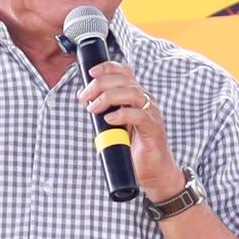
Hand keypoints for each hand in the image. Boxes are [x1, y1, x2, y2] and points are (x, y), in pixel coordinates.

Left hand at [80, 59, 179, 196]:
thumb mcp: (115, 123)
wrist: (153, 171)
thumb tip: (86, 99)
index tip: (90, 73)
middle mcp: (146, 100)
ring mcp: (152, 113)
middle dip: (101, 84)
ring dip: (108, 97)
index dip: (108, 68)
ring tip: (93, 108)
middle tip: (84, 97)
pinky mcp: (154, 128)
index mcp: (137, 96)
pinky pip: (139, 116)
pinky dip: (122, 114)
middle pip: (125, 80)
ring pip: (132, 93)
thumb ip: (105, 110)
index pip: (125, 72)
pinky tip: (109, 119)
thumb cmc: (133, 147)